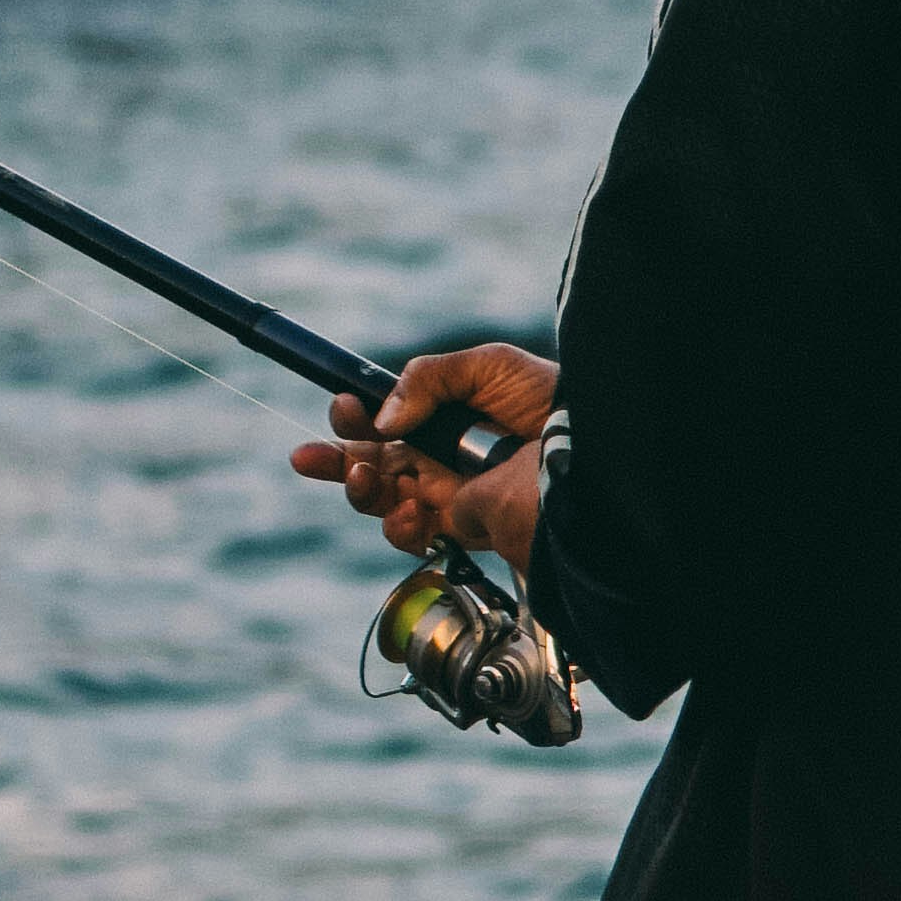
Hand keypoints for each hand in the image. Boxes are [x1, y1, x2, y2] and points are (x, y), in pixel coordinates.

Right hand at [290, 342, 552, 575]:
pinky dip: (401, 524)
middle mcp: (434, 457)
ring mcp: (444, 494)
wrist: (588, 442)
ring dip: (360, 492)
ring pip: (380, 502)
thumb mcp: (486, 366)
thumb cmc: (546, 398)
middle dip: (334, 460)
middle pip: (366, 464)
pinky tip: (413, 508)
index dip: (351, 417)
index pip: (378, 421)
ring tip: (367, 478)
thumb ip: (427, 379)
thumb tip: (384, 418)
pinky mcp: (462, 528)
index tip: (342, 409)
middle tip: (312, 457)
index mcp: (435, 416)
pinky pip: (413, 535)